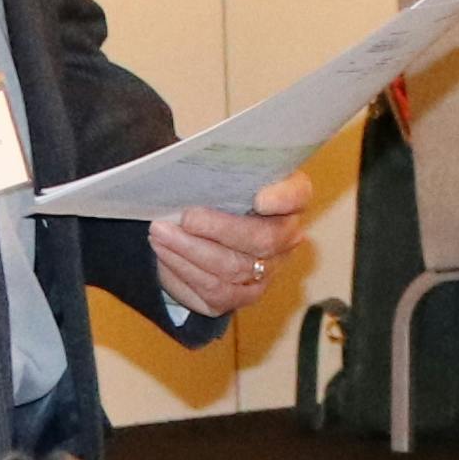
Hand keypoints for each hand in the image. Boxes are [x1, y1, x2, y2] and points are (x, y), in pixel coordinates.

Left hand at [143, 168, 312, 321]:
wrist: (201, 229)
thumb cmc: (214, 193)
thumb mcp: (220, 173)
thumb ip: (218, 167)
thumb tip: (193, 164)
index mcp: (289, 197)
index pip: (298, 195)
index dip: (283, 198)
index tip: (260, 198)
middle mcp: (286, 236)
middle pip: (263, 239)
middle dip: (218, 228)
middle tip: (185, 218)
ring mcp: (269, 270)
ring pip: (233, 268)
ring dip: (190, 251)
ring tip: (160, 234)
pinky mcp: (244, 295)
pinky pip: (215, 291)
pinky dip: (185, 272)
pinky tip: (166, 254)